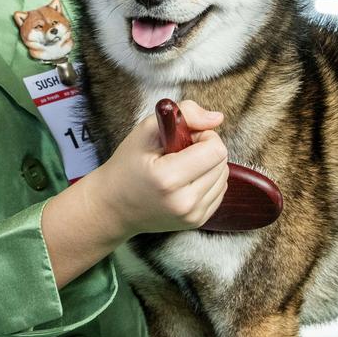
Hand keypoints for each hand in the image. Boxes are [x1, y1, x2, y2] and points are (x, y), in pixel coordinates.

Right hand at [89, 100, 228, 239]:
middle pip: (222, 162)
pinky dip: (207, 180)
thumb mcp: (145, 131)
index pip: (215, 150)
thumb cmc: (127, 166)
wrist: (114, 206)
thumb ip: (184, 114)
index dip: (203, 135)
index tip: (184, 137)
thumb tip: (217, 118)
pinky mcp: (197, 222)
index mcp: (168, 178)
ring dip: (208, 165)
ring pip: (223, 176)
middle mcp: (184, 202)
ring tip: (181, 166)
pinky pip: (219, 191)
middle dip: (206, 149)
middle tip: (179, 151)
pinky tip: (185, 179)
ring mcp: (192, 216)